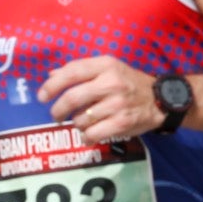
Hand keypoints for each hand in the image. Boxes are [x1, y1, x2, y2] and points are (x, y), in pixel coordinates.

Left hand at [39, 56, 162, 142]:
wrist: (160, 99)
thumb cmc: (129, 82)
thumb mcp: (108, 69)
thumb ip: (81, 70)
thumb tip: (51, 76)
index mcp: (106, 65)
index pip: (71, 72)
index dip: (52, 86)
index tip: (42, 97)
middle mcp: (111, 82)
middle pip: (72, 98)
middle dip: (58, 110)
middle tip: (57, 116)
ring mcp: (117, 104)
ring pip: (80, 119)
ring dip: (76, 124)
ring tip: (83, 122)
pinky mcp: (122, 123)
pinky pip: (91, 134)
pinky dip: (86, 136)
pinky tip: (90, 134)